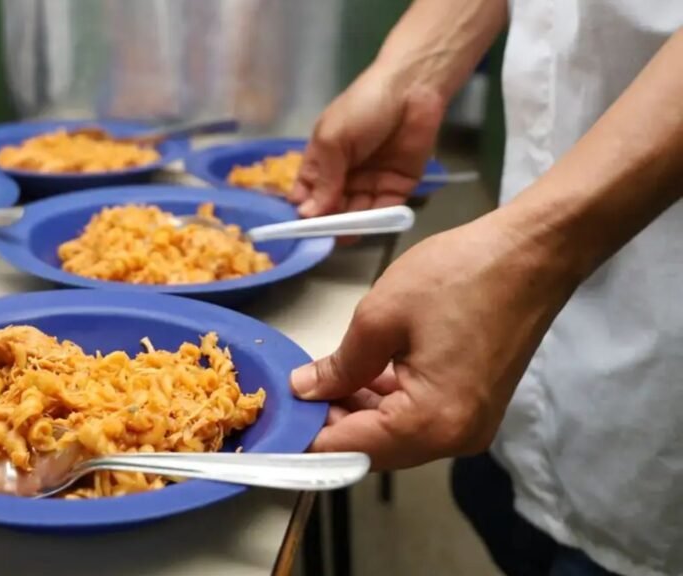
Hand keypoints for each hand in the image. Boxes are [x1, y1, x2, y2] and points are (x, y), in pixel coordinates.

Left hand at [289, 212, 577, 469]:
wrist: (532, 253)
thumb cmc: (463, 275)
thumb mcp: (380, 316)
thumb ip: (338, 365)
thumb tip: (306, 391)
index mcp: (432, 421)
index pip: (350, 449)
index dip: (305, 437)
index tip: (275, 422)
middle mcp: (455, 437)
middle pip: (373, 448)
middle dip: (330, 421)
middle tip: (296, 389)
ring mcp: (470, 424)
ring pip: (394, 434)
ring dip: (356, 410)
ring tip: (324, 374)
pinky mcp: (475, 406)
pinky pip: (417, 417)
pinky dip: (385, 401)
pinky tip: (362, 371)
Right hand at [290, 67, 444, 219]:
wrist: (414, 89)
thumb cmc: (364, 106)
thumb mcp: (333, 139)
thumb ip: (323, 179)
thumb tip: (306, 215)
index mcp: (322, 162)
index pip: (306, 195)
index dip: (303, 213)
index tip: (301, 230)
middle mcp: (344, 176)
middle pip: (331, 210)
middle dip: (328, 224)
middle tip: (326, 237)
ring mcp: (371, 183)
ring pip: (357, 214)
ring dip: (352, 225)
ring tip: (346, 234)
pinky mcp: (398, 187)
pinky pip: (384, 210)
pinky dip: (377, 220)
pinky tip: (370, 225)